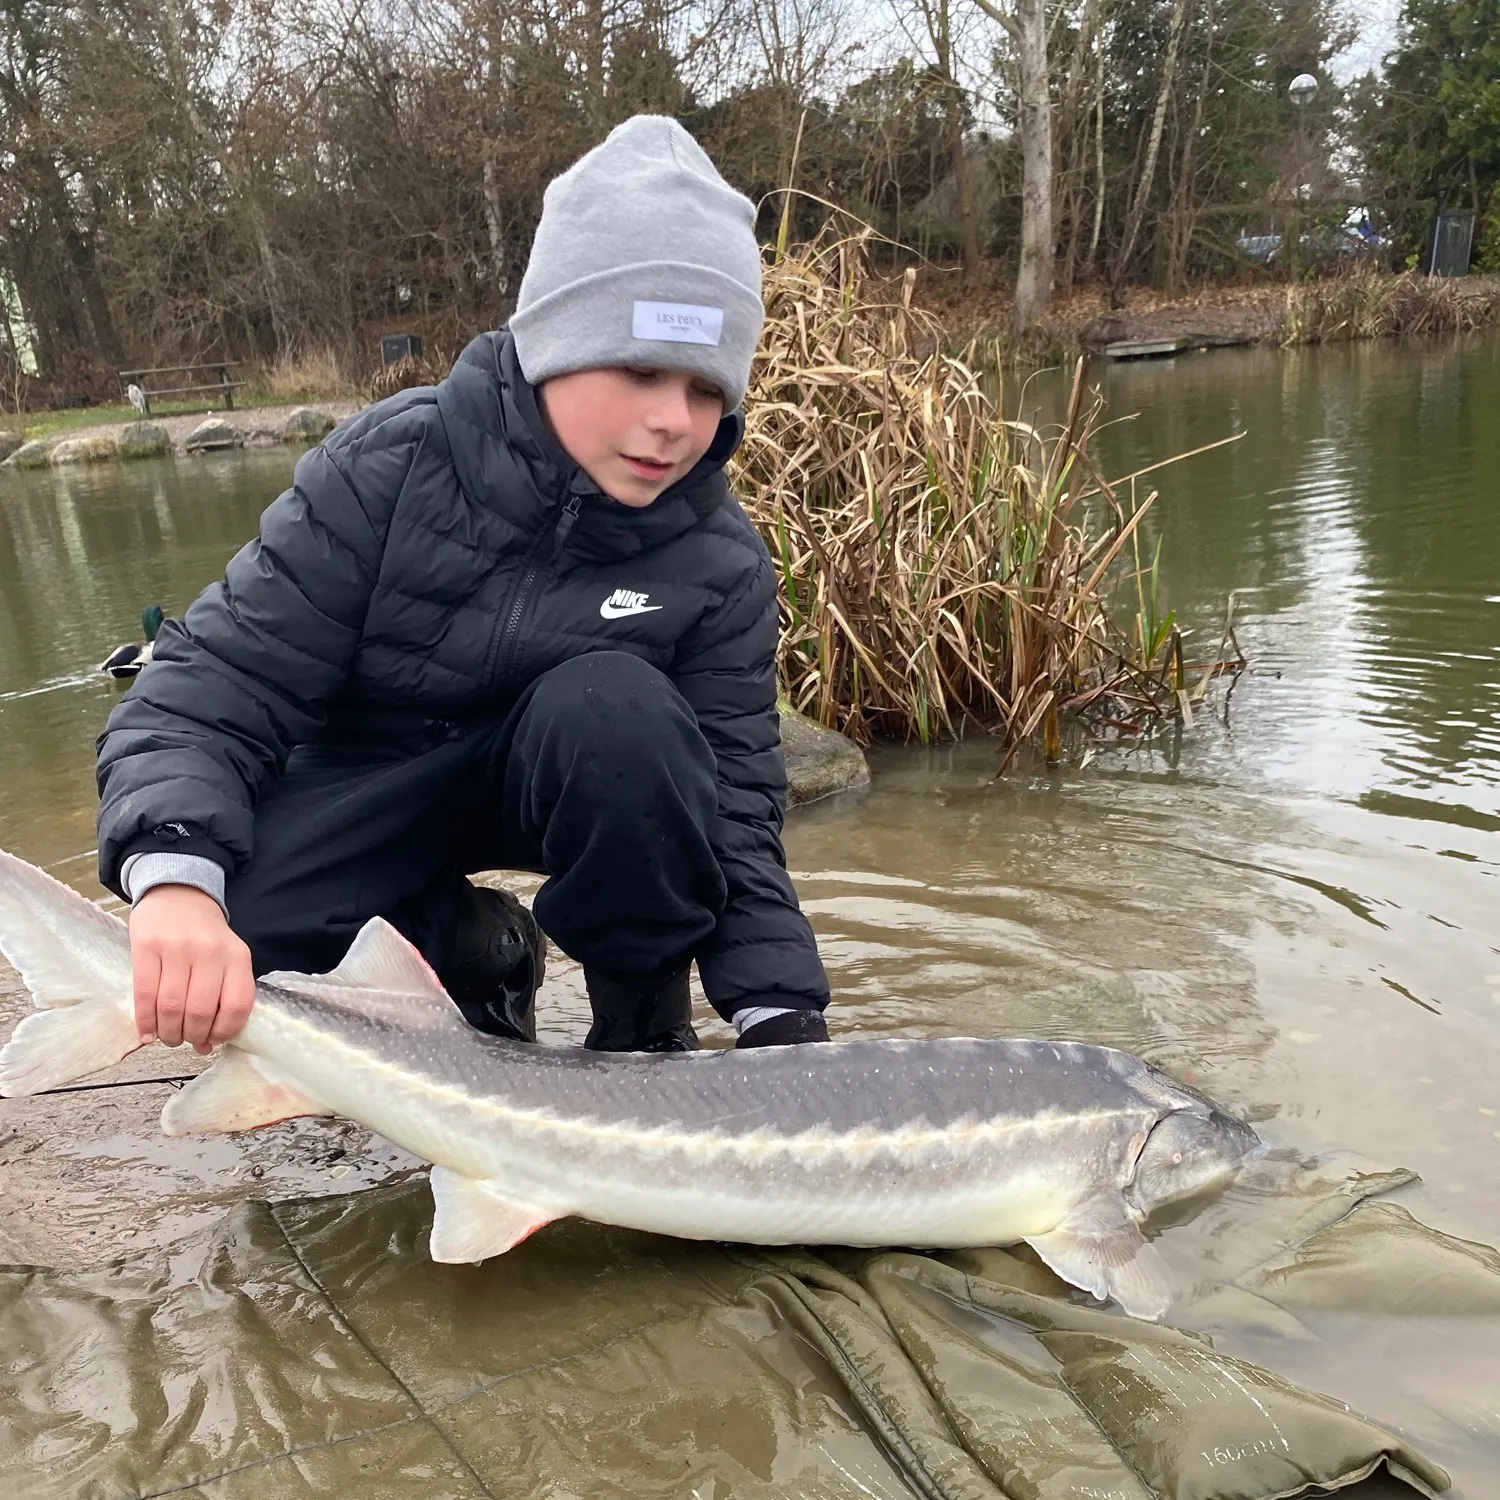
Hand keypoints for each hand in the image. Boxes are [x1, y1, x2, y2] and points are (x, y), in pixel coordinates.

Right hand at [129, 885, 254, 1054]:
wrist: (178, 894)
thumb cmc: (204, 935)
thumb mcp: (226, 957)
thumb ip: (222, 997)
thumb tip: (208, 1046)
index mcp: (237, 956)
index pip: (237, 1005)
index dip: (224, 1032)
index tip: (214, 1041)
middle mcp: (210, 952)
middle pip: (200, 1010)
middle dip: (192, 1036)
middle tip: (185, 1041)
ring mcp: (177, 949)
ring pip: (171, 1006)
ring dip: (168, 1032)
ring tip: (168, 1038)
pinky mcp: (146, 947)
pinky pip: (144, 994)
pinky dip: (145, 1021)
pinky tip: (147, 1033)